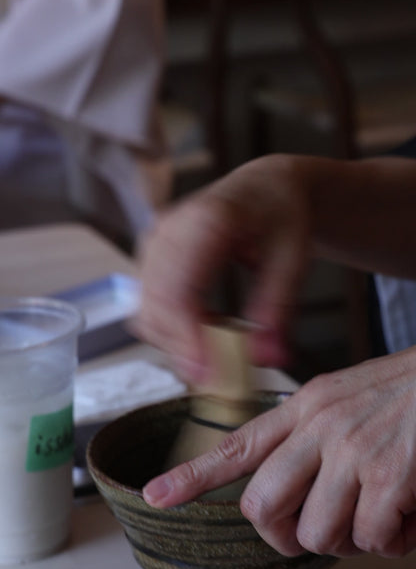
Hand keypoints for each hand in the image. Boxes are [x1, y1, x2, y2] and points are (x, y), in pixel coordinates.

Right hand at [138, 155, 310, 381]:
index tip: (209, 377)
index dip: (187, 339)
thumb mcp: (294, 259)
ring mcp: (152, 245)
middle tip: (224, 378)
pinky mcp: (149, 261)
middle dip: (185, 350)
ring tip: (224, 344)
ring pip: (147, 315)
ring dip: (180, 343)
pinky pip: (149, 310)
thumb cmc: (280, 217)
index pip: (178, 290)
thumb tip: (267, 358)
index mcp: (206, 220)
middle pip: (156, 308)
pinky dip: (175, 330)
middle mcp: (167, 230)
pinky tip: (209, 327)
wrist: (265, 190)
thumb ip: (279, 309)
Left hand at [143, 348, 415, 557]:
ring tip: (377, 517)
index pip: (237, 443)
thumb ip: (309, 436)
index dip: (193, 475)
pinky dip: (391, 541)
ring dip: (348, 541)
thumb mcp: (344, 397)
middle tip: (315, 534)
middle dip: (285, 537)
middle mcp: (320, 427)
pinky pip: (371, 539)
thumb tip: (295, 494)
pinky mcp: (388, 476)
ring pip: (317, 534)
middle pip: (262, 507)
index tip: (156, 496)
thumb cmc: (405, 392)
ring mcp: (352, 451)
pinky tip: (407, 516)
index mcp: (305, 407)